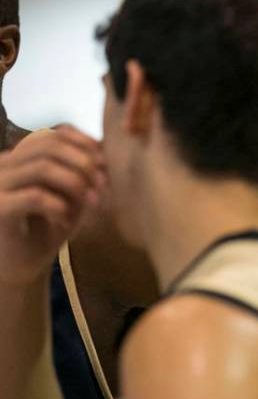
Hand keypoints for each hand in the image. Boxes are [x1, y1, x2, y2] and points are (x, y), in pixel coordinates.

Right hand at [0, 126, 105, 287]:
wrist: (23, 265)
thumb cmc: (49, 227)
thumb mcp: (73, 196)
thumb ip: (85, 172)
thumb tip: (106, 151)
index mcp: (22, 156)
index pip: (55, 133)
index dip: (86, 144)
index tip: (106, 165)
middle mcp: (4, 164)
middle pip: (49, 145)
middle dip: (84, 162)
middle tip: (103, 185)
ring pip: (41, 167)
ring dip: (75, 183)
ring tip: (91, 202)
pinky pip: (33, 197)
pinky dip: (58, 206)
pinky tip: (65, 220)